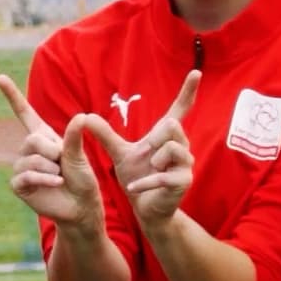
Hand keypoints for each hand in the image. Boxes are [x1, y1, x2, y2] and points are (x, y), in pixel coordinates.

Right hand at [0, 75, 104, 229]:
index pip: (25, 113)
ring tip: (60, 178)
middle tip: (63, 164)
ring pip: (31, 159)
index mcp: (43, 137)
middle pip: (32, 139)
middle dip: (52, 151)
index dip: (13, 96)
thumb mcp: (80, 156)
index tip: (0, 78)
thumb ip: (75, 138)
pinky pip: (25, 176)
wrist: (80, 207)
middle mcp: (29, 150)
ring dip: (51, 169)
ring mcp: (22, 167)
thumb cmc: (82, 181)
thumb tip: (81, 116)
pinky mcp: (19, 185)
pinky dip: (44, 179)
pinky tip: (55, 183)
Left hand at [84, 72, 199, 226]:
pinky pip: (163, 175)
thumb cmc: (137, 177)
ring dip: (153, 162)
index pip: (180, 109)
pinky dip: (144, 183)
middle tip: (148, 156)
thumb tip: (84, 116)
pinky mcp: (184, 182)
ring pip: (171, 148)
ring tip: (149, 171)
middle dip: (155, 140)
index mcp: (167, 136)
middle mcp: (181, 146)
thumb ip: (105, 135)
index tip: (196, 72)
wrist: (144, 208)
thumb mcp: (119, 153)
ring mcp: (186, 164)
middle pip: (171, 125)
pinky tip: (134, 188)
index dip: (188, 91)